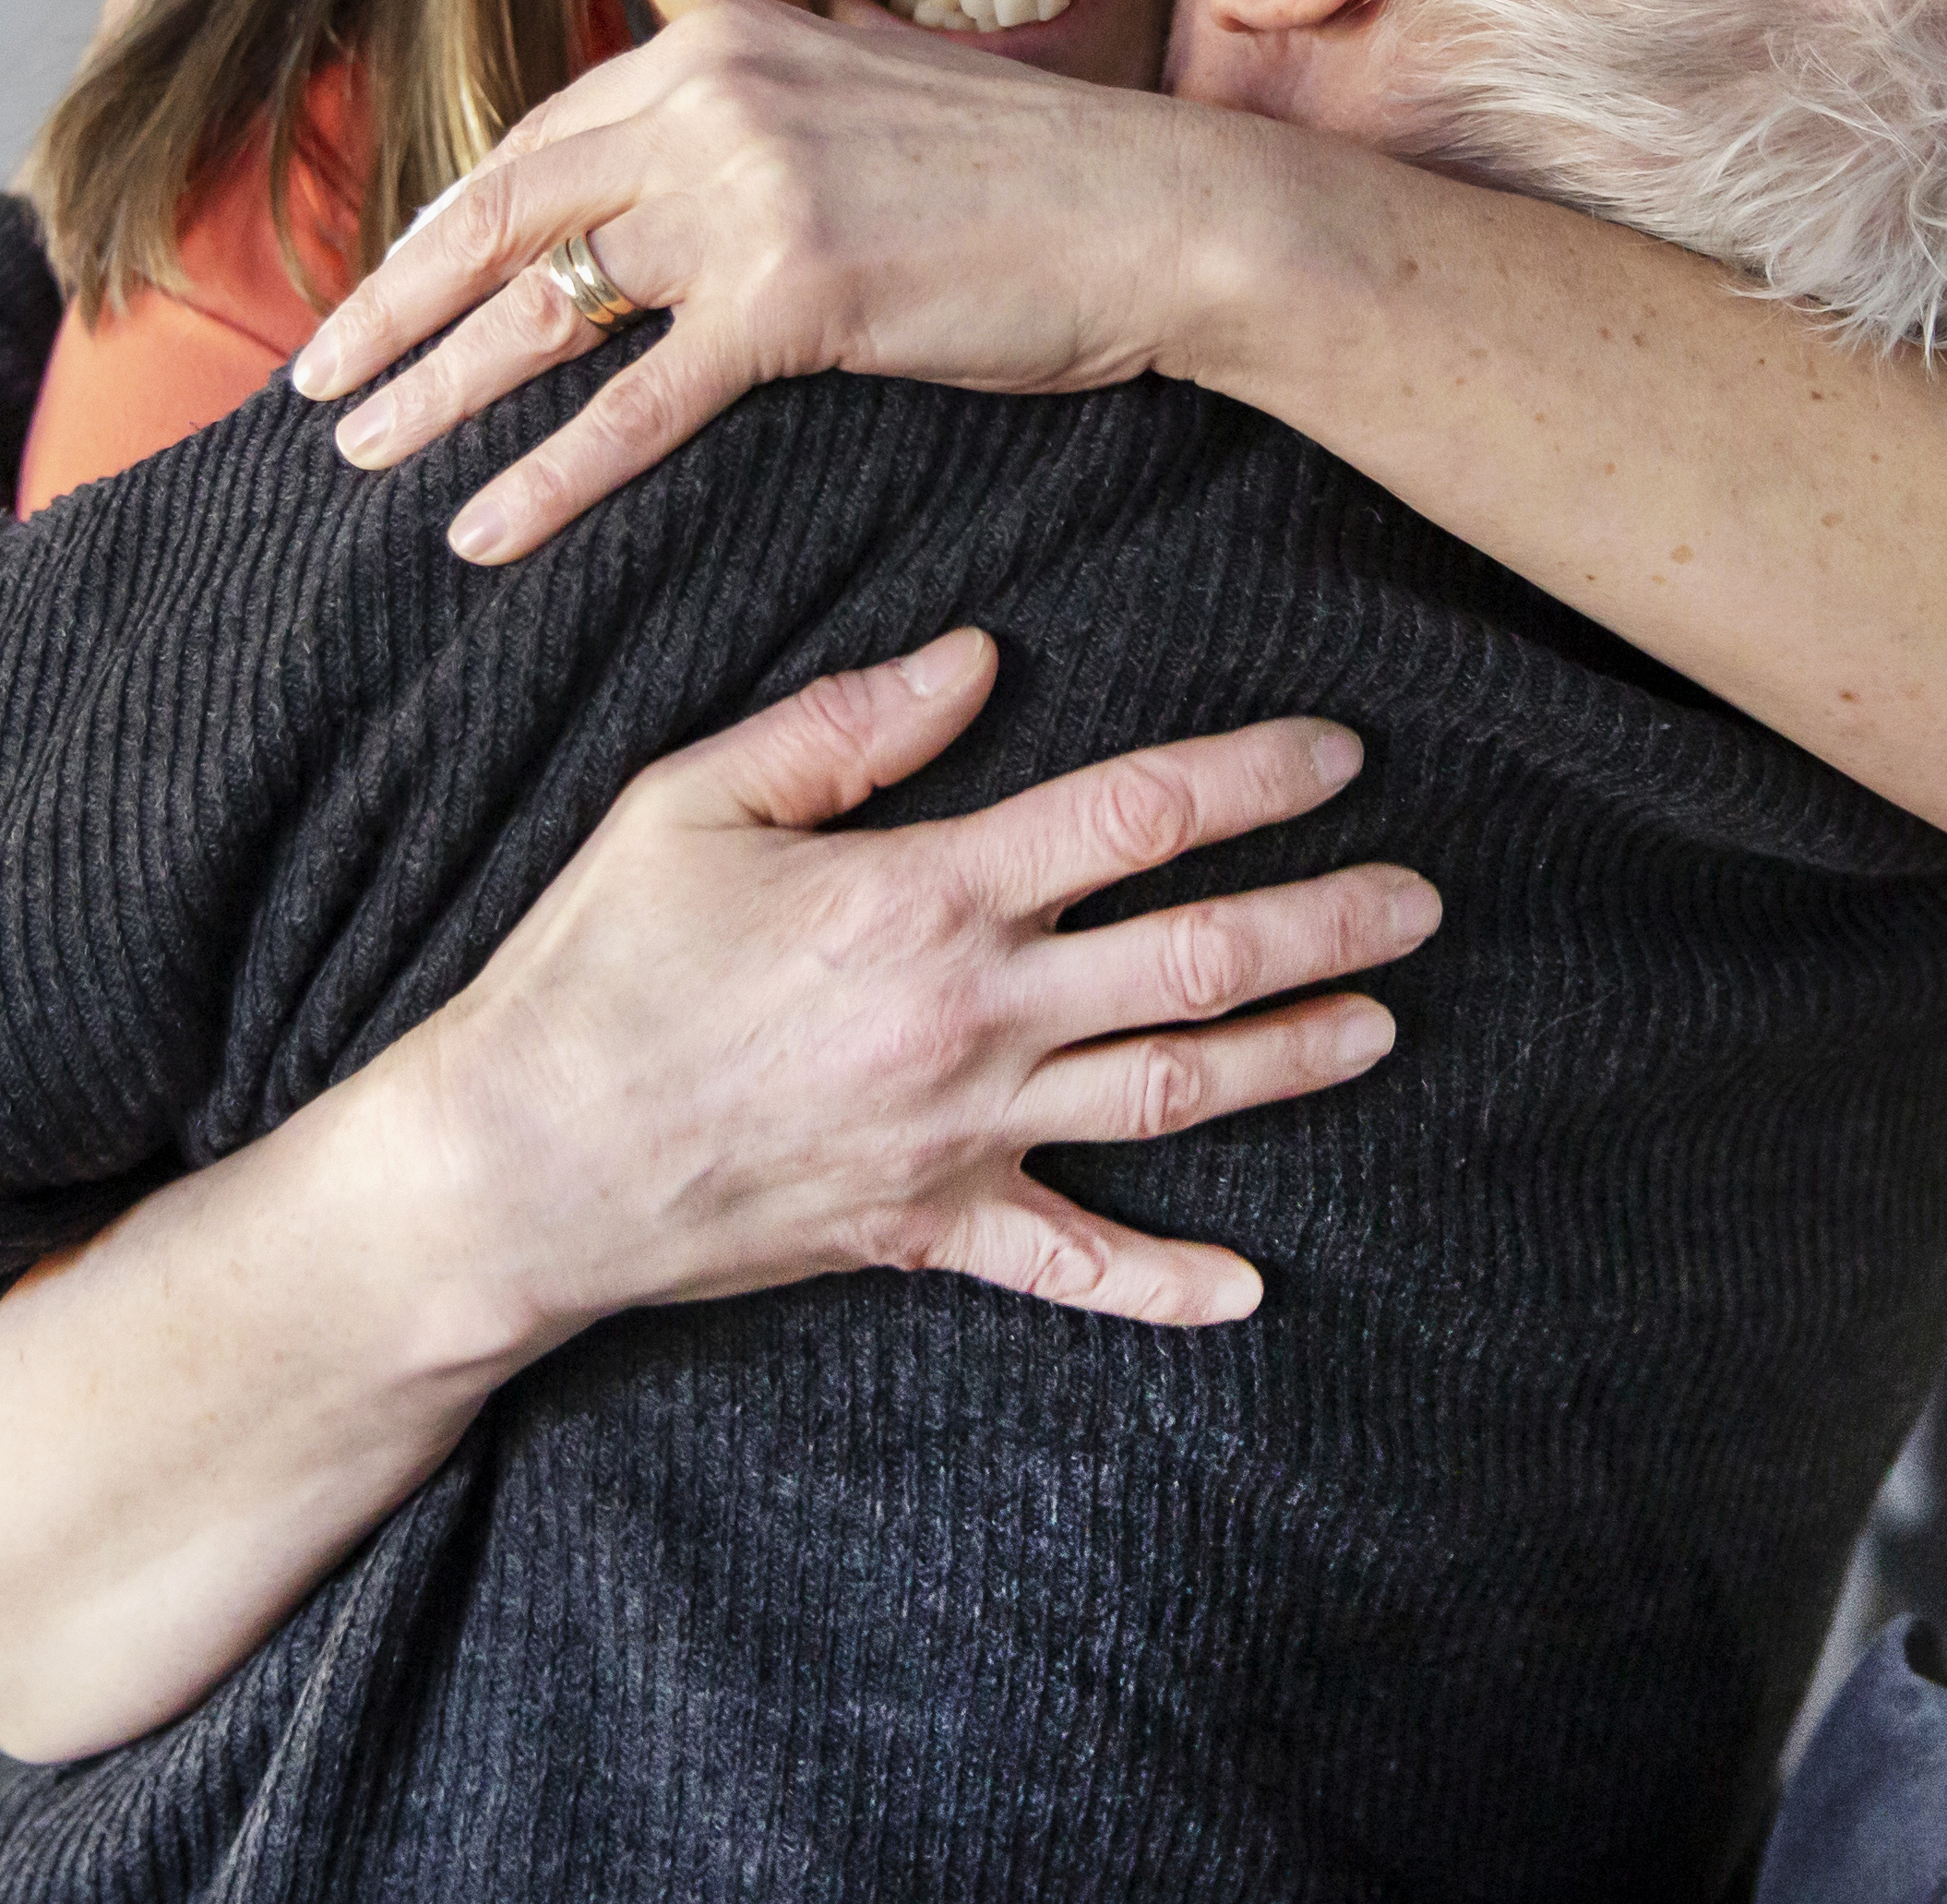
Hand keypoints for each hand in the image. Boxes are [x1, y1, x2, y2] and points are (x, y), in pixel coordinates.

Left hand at [290, 0, 1243, 563]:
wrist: (1164, 212)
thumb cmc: (1033, 184)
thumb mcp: (864, 109)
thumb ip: (757, 128)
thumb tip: (672, 189)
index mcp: (723, 44)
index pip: (541, 139)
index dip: (448, 223)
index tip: (381, 289)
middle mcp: (717, 95)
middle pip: (507, 210)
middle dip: (394, 303)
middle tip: (312, 382)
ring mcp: (752, 190)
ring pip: (548, 304)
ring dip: (436, 386)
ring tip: (356, 454)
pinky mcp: (798, 292)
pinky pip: (636, 402)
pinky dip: (547, 473)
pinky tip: (479, 527)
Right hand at [383, 626, 1436, 1330]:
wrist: (523, 1163)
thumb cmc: (595, 966)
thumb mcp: (692, 801)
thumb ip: (846, 724)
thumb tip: (978, 658)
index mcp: (923, 895)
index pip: (1131, 817)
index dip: (1249, 778)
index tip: (1338, 753)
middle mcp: (970, 1016)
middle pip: (1192, 960)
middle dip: (1324, 921)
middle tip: (1422, 898)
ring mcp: (961, 1135)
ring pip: (1169, 1094)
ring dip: (1290, 1057)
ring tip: (1381, 1023)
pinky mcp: (929, 1229)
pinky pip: (1074, 1267)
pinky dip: (1167, 1285)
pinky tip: (1253, 1288)